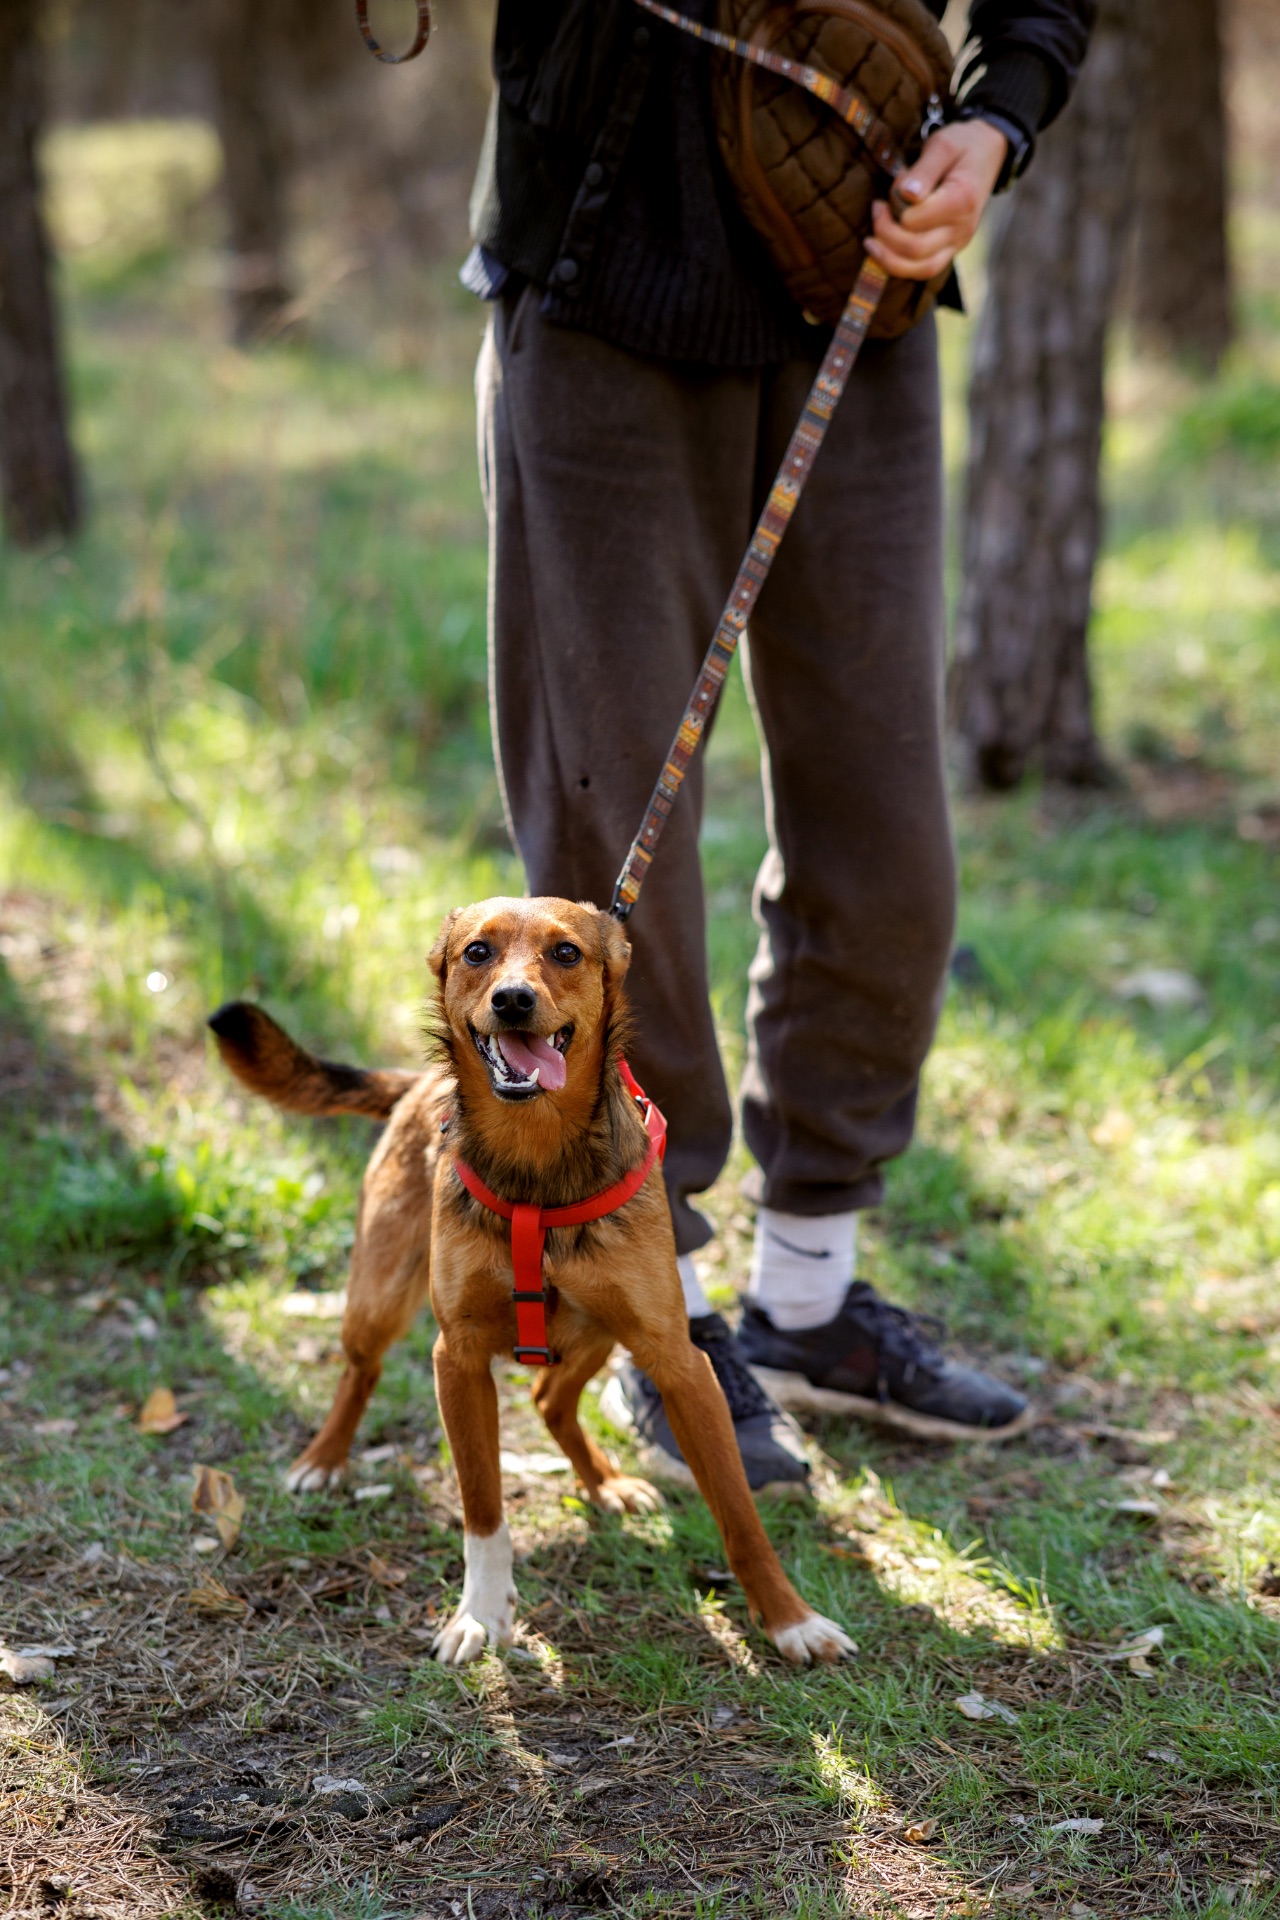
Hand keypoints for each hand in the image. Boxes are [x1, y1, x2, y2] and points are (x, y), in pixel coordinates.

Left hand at [864, 120, 1008, 280]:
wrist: (987, 153)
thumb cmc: (961, 144)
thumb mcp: (943, 145)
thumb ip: (925, 169)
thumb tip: (907, 193)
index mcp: (961, 200)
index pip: (915, 221)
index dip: (894, 208)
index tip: (893, 186)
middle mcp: (962, 228)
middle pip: (915, 249)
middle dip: (885, 233)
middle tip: (876, 208)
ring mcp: (959, 242)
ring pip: (921, 269)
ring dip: (889, 259)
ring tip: (871, 242)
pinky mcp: (952, 249)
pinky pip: (926, 269)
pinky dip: (902, 266)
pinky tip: (885, 252)